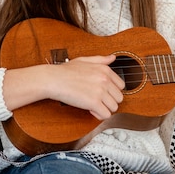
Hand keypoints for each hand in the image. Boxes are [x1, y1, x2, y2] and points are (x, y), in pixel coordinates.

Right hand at [3, 55, 124, 119]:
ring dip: (104, 109)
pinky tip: (91, 110)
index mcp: (105, 69)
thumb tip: (112, 57)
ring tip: (93, 105)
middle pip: (119, 98)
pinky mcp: (93, 102)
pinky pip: (106, 115)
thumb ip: (100, 59)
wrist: (53, 79)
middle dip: (109, 101)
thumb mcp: (84, 60)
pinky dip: (99, 115)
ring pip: (114, 107)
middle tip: (97, 100)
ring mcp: (100, 91)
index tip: (102, 93)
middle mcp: (105, 80)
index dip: (112, 92)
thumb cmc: (65, 71)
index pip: (121, 86)